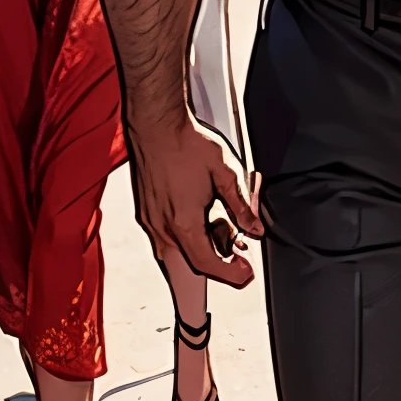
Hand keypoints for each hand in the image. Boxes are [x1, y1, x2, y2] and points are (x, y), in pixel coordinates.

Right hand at [123, 115, 259, 289]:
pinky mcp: (145, 212)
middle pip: (192, 262)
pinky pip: (165, 238)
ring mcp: (151, 221)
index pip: (208, 264)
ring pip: (177, 251)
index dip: (230, 273)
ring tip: (219, 228)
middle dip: (218, 260)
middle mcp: (163, 228)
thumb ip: (240, 207)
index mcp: (184, 223)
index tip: (244, 273)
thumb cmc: (186, 145)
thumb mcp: (224, 174)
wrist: (157, 126)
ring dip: (200, 248)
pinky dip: (185, 237)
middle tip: (237, 250)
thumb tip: (254, 228)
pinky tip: (199, 219)